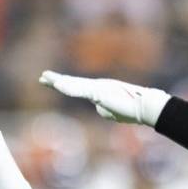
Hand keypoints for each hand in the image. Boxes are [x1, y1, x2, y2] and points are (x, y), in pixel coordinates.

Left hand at [39, 70, 170, 126]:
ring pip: (74, 84)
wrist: (145, 107)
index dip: (65, 85)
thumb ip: (103, 108)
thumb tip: (98, 107)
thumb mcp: (113, 112)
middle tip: (42, 76)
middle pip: (73, 83)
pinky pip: (80, 90)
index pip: (77, 88)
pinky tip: (58, 85)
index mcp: (99, 91)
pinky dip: (68, 88)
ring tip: (45, 77)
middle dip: (57, 80)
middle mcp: (97, 86)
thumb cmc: (132, 110)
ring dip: (58, 81)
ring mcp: (98, 87)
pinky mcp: (100, 91)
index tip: (53, 83)